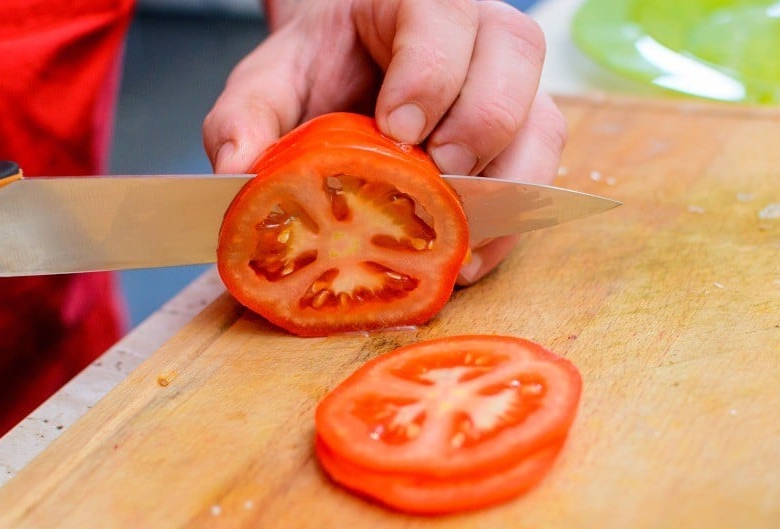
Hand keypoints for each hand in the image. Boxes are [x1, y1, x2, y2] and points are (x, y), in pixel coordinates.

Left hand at [203, 0, 565, 283]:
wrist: (351, 71)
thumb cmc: (321, 70)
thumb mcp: (271, 81)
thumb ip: (247, 114)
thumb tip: (238, 169)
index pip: (445, 19)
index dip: (428, 78)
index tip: (396, 131)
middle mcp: (483, 33)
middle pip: (511, 64)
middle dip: (474, 130)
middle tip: (431, 177)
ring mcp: (514, 86)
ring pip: (540, 124)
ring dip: (500, 184)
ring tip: (450, 232)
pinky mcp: (525, 137)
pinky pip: (538, 177)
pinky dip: (506, 223)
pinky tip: (467, 254)